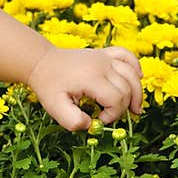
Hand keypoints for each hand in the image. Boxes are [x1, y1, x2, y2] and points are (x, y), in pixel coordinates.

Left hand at [24, 45, 142, 131]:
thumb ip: (72, 121)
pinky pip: (126, 55)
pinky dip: (135, 67)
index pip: (116, 99)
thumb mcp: (54, 107)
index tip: (98, 120)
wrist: (40, 62)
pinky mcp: (103, 53)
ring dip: (137, 92)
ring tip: (135, 109)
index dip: (112, 115)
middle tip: (108, 116)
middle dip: (122, 107)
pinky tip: (137, 78)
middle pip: (126, 89)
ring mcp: (103, 56)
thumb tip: (91, 125)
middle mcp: (101, 64)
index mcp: (90, 78)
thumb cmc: (48, 85)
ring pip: (132, 74)